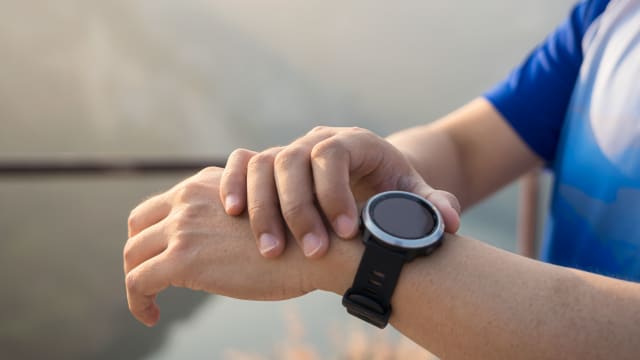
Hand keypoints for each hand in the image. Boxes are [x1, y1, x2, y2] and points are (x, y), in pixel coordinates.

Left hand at [123, 167, 336, 326]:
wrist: (319, 248)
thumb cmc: (298, 237)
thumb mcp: (257, 211)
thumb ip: (231, 215)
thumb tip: (219, 243)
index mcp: (207, 184)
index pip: (162, 204)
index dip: (156, 232)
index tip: (165, 256)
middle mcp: (190, 198)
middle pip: (139, 223)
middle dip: (139, 250)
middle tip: (150, 276)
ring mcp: (184, 227)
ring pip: (134, 253)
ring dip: (136, 279)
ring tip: (149, 302)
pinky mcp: (183, 259)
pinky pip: (138, 281)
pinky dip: (137, 301)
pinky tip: (151, 316)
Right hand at [219, 126, 460, 258]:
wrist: (368, 174)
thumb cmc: (389, 186)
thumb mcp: (413, 194)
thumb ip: (432, 206)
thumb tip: (451, 222)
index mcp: (355, 141)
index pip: (334, 153)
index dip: (334, 191)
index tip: (346, 232)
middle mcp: (316, 140)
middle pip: (293, 160)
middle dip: (298, 209)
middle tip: (311, 252)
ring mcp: (289, 149)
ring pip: (262, 164)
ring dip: (262, 207)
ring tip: (270, 250)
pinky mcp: (267, 163)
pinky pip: (241, 163)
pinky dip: (233, 184)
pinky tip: (233, 215)